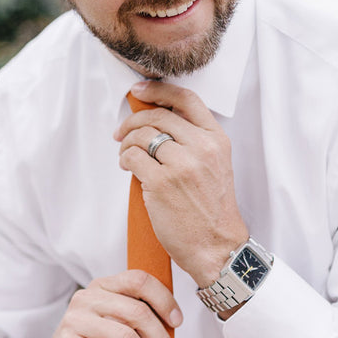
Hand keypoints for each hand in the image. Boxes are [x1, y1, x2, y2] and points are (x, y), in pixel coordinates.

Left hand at [115, 80, 248, 286]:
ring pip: (142, 136)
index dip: (158, 90)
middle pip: (158, 116)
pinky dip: (125, 160)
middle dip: (133, 120)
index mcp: (217, 140)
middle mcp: (201, 148)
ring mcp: (181, 165)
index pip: (187, 100)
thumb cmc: (211, 211)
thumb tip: (157, 123)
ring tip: (125, 156)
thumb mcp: (215, 166)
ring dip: (126, 143)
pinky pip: (132, 158)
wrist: (217, 246)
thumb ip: (194, 142)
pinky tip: (128, 168)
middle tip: (121, 131)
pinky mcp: (161, 183)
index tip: (139, 91)